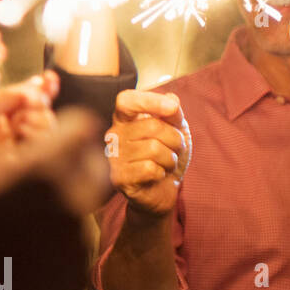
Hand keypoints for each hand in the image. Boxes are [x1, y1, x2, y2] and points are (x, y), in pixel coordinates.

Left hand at [0, 75, 60, 206]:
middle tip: (30, 104)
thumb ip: (3, 97)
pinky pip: (38, 148)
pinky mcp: (15, 166)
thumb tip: (34, 87)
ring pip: (42, 130)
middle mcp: (2, 128)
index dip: (37, 88)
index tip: (50, 79)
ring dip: (39, 119)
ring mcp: (10, 147)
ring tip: (22, 120)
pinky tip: (23, 130)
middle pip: (37, 111)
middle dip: (38, 104)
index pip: (21, 97)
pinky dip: (37, 135)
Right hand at [105, 89, 191, 218]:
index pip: (127, 101)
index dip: (149, 101)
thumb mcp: (176, 130)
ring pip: (154, 149)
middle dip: (175, 139)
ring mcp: (114, 156)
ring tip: (164, 164)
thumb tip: (172, 99)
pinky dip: (161, 173)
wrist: (162, 190)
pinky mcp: (119, 178)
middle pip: (152, 126)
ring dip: (170, 159)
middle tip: (174, 150)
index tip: (172, 108)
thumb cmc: (165, 156)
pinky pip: (150, 169)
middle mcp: (114, 135)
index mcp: (125, 119)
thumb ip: (173, 113)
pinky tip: (155, 176)